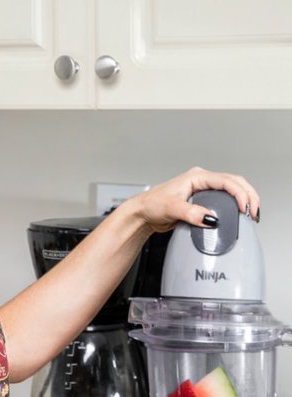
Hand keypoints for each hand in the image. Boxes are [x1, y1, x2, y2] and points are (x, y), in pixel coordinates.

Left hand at [128, 166, 259, 234]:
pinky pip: (224, 199)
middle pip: (234, 182)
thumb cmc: (152, 205)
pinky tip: (239, 214)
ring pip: (231, 189)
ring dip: (243, 199)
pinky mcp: (202, 200)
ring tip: (251, 213)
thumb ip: (191, 214)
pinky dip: (235, 204)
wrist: (142, 214)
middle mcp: (201, 181)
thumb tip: (210, 219)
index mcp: (197, 177)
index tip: (245, 208)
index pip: (226, 181)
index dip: (239, 194)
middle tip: (254, 212)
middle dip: (247, 195)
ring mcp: (202, 190)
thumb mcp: (172, 209)